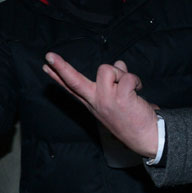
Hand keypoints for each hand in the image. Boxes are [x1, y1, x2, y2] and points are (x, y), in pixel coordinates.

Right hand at [43, 53, 159, 158]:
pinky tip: (138, 90)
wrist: (146, 137)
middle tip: (49, 55)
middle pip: (74, 81)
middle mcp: (96, 101)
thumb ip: (115, 81)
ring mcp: (106, 100)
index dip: (57, 75)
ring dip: (121, 73)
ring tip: (129, 86)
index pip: (71, 87)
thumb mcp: (118, 99)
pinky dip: (135, 80)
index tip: (45, 65)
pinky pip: (127, 77)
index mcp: (93, 101)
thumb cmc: (133, 117)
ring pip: (107, 69)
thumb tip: (119, 63)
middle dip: (61, 67)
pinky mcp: (120, 99)